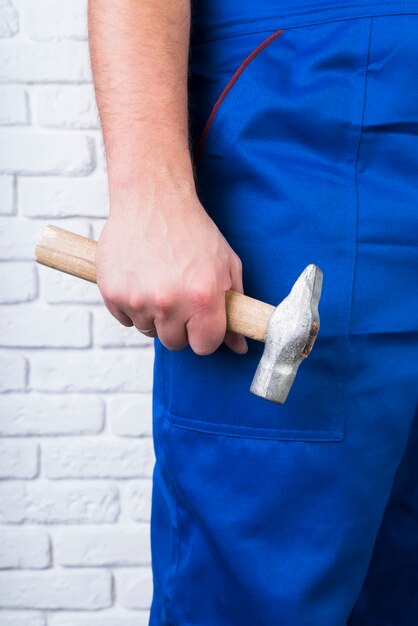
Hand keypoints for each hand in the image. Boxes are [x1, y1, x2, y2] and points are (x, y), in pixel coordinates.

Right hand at [95, 185, 247, 355]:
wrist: (153, 200)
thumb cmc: (193, 231)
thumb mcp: (225, 265)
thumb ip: (234, 307)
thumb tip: (239, 346)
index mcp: (202, 298)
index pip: (204, 346)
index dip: (205, 334)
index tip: (201, 322)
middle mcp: (169, 302)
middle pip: (175, 343)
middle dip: (180, 326)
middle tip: (179, 297)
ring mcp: (137, 299)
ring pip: (148, 330)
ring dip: (155, 315)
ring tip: (159, 282)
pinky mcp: (112, 293)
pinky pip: (124, 318)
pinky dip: (132, 305)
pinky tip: (140, 279)